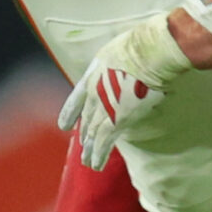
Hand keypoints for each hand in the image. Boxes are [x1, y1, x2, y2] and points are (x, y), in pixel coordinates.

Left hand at [59, 16, 194, 170]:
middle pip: (85, 120)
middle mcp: (93, 94)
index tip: (64, 126)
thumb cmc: (138, 46)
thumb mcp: (116, 52)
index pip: (75, 100)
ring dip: (90, 151)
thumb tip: (122, 70)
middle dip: (83, 137)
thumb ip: (114, 66)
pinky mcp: (117, 121)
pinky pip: (104, 142)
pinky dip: (99, 154)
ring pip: (92, 135)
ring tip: (88, 163)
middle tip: (82, 150)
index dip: (69, 114)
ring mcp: (104, 108)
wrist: (148, 53)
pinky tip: (96, 165)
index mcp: (91, 76)